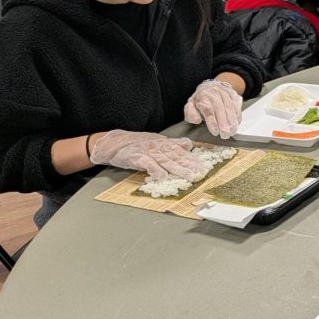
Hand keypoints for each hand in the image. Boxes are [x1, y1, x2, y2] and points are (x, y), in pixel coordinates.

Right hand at [91, 131, 205, 179]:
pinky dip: (155, 170)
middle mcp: (158, 147)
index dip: (193, 160)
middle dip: (190, 166)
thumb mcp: (157, 141)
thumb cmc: (138, 143)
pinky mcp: (136, 157)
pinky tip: (163, 177)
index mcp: (164, 144)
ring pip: (165, 161)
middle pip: (176, 157)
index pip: (181, 153)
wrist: (114, 142)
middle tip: (200, 173)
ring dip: (178, 169)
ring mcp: (147, 152)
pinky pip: (147, 164)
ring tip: (189, 176)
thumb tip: (189, 144)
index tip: (204, 168)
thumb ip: (173, 144)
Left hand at [183, 79, 242, 138]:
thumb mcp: (191, 105)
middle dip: (224, 124)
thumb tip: (196, 120)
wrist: (212, 86)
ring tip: (231, 132)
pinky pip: (237, 106)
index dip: (212, 122)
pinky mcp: (234, 95)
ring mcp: (226, 93)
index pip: (208, 110)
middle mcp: (215, 93)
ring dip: (232, 122)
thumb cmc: (202, 99)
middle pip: (220, 109)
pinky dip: (237, 116)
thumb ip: (190, 113)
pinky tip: (236, 124)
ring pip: (230, 108)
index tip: (215, 132)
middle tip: (225, 135)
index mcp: (203, 96)